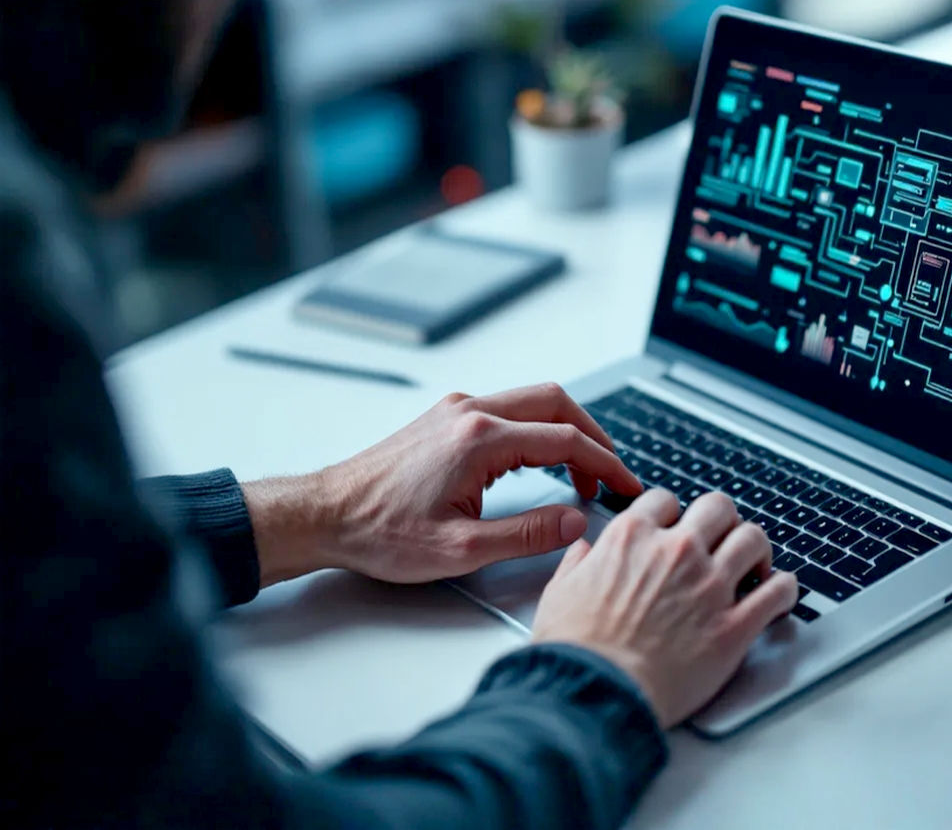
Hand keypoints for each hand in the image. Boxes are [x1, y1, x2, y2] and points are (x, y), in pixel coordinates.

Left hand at [245, 383, 642, 585]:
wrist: (325, 515)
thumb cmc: (379, 532)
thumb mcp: (462, 549)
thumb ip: (528, 534)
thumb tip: (574, 523)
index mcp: (480, 439)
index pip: (566, 438)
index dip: (606, 464)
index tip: (625, 485)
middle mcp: (470, 413)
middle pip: (556, 402)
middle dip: (594, 436)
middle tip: (612, 473)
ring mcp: (456, 410)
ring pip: (533, 402)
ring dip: (566, 431)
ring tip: (581, 474)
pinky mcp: (446, 419)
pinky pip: (508, 411)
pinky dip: (538, 431)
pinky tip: (540, 463)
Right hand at [532, 489, 798, 726]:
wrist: (598, 693)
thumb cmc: (575, 651)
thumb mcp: (558, 594)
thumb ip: (576, 565)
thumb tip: (584, 551)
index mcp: (632, 538)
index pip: (664, 500)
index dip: (672, 512)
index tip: (676, 526)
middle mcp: (676, 552)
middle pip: (718, 507)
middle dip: (722, 520)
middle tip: (722, 538)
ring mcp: (709, 585)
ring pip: (753, 538)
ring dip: (757, 548)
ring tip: (756, 564)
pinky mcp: (734, 625)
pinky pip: (777, 591)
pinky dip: (784, 588)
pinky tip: (780, 594)